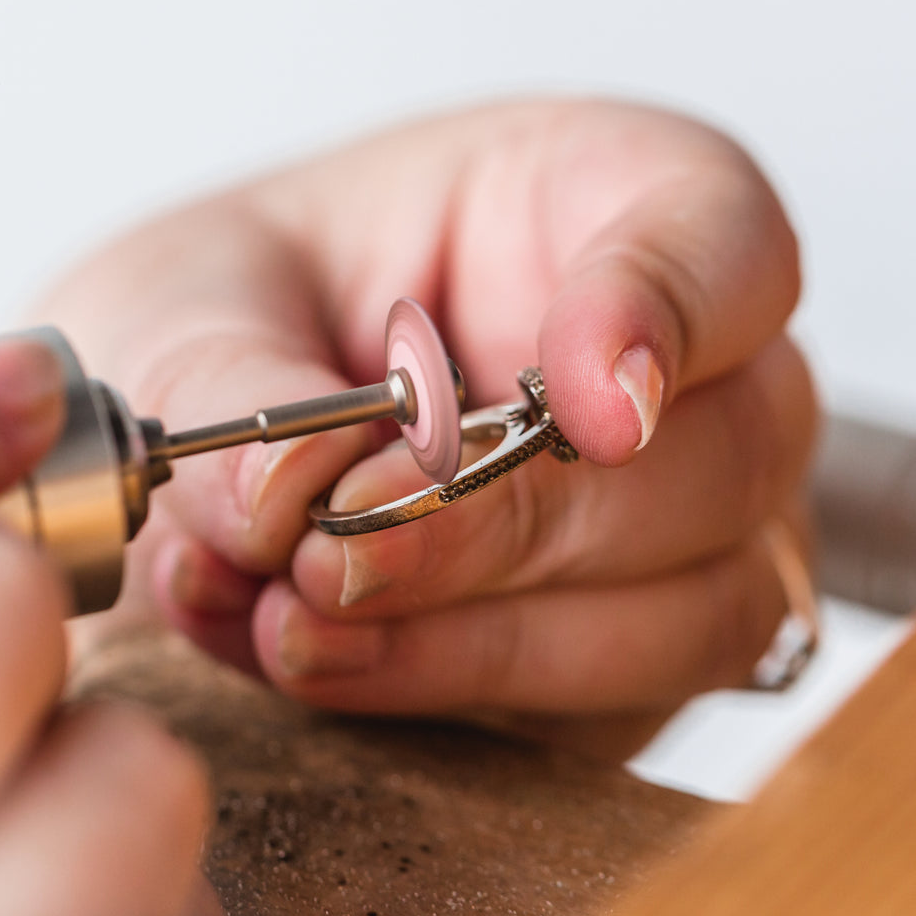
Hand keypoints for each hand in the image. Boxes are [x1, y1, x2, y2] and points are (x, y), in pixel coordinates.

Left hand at [40, 99, 815, 756]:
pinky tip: (310, 655)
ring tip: (294, 622)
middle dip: (514, 522)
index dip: (672, 318)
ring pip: (693, 614)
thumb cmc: (237, 308)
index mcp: (607, 201)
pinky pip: (604, 714)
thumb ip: (228, 378)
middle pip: (720, 457)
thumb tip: (283, 499)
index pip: (727, 242)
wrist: (202, 426)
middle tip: (341, 546)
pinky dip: (445, 692)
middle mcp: (687, 372)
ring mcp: (681, 528)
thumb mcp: (187, 295)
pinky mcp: (630, 658)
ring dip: (485, 641)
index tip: (587, 406)